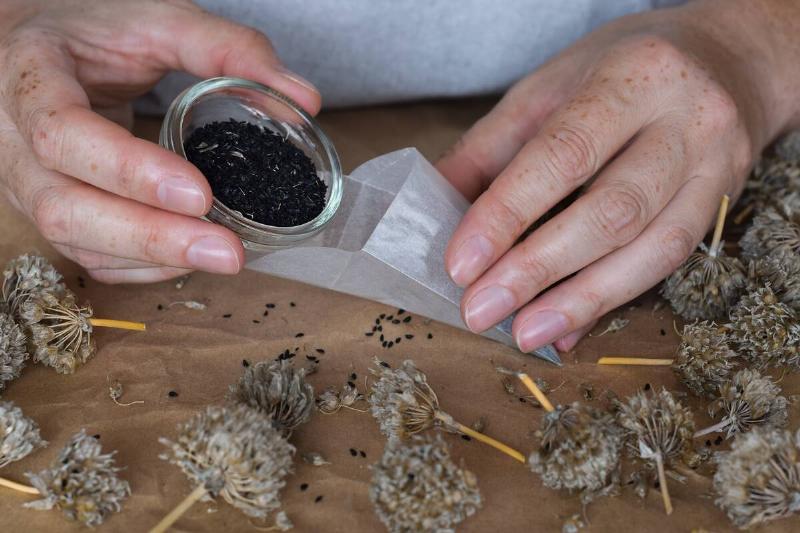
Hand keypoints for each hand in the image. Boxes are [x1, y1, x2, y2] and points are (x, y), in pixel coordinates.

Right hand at [0, 0, 319, 282]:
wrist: (35, 46)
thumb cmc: (94, 30)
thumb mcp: (157, 19)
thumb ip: (229, 50)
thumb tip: (305, 101)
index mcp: (29, 78)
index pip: (63, 134)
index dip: (129, 170)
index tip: (200, 192)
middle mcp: (14, 142)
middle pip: (66, 207)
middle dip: (151, 236)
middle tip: (227, 251)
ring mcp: (26, 184)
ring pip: (76, 242)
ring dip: (152, 258)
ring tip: (221, 256)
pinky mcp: (52, 209)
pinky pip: (88, 256)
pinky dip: (140, 266)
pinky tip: (187, 260)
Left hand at [437, 0, 799, 352]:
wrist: (728, 59)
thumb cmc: (621, 70)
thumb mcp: (548, 87)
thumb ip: (490, 149)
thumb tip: (435, 210)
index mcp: (635, 75)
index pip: (563, 154)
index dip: (508, 213)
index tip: (461, 264)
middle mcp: (689, 121)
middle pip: (611, 211)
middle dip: (537, 270)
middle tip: (479, 309)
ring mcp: (717, 167)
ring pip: (652, 249)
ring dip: (581, 301)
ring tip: (523, 333)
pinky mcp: (724, 205)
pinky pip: (670, 264)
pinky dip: (611, 300)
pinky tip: (567, 328)